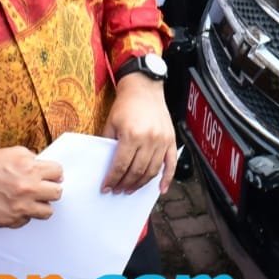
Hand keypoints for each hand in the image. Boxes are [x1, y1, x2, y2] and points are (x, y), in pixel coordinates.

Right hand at [0, 146, 63, 227]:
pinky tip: (14, 206)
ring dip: (41, 205)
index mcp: (30, 169)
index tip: (50, 175)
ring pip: (47, 211)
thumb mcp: (14, 152)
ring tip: (31, 200)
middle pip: (57, 193)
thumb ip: (33, 159)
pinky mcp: (12, 221)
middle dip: (51, 189)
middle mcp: (28, 189)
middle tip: (42, 188)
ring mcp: (20, 207)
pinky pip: (28, 220)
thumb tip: (46, 168)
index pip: (58, 172)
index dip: (54, 173)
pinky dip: (24, 214)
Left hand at [102, 74, 175, 194]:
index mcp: (132, 134)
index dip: (112, 179)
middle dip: (125, 184)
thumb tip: (107, 166)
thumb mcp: (111, 123)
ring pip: (152, 171)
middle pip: (136, 171)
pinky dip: (167, 178)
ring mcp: (162, 140)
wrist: (144, 87)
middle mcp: (149, 139)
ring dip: (141, 184)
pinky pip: (171, 164)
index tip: (106, 188)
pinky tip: (161, 190)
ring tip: (131, 189)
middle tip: (117, 190)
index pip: (121, 165)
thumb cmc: (126, 104)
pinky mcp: (171, 139)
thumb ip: (109, 145)